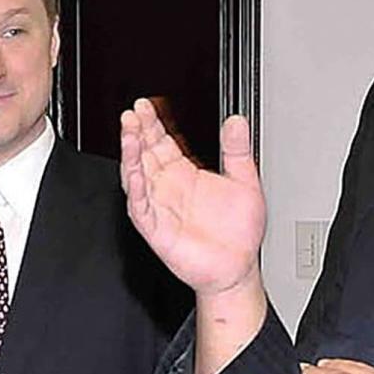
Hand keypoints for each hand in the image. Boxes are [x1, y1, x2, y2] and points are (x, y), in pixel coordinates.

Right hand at [120, 98, 265, 295]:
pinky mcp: (157, 230)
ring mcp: (160, 207)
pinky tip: (135, 174)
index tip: (145, 105)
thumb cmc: (238, 232)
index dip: (152, 123)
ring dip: (131, 156)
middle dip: (137, 133)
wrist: (238, 267)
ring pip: (136, 177)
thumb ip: (237, 150)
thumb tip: (236, 121)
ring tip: (129, 135)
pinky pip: (141, 208)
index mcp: (184, 174)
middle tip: (132, 113)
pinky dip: (136, 191)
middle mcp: (168, 188)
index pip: (161, 142)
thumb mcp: (244, 181)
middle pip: (145, 154)